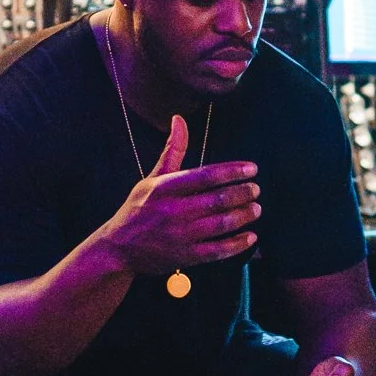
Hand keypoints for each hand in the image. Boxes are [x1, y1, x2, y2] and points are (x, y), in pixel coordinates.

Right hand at [100, 113, 260, 277]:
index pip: (206, 176)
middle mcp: (174, 211)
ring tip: (256, 208)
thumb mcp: (152, 178)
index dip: (233, 171)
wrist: (118, 248)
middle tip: (256, 189)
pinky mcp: (186, 257)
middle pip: (218, 199)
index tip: (252, 169)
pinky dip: (238, 244)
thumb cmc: (138, 208)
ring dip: (244, 215)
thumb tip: (179, 119)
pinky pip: (218, 251)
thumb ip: (172, 150)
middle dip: (243, 193)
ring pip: (222, 224)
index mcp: (166, 188)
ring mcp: (180, 236)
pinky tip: (251, 236)